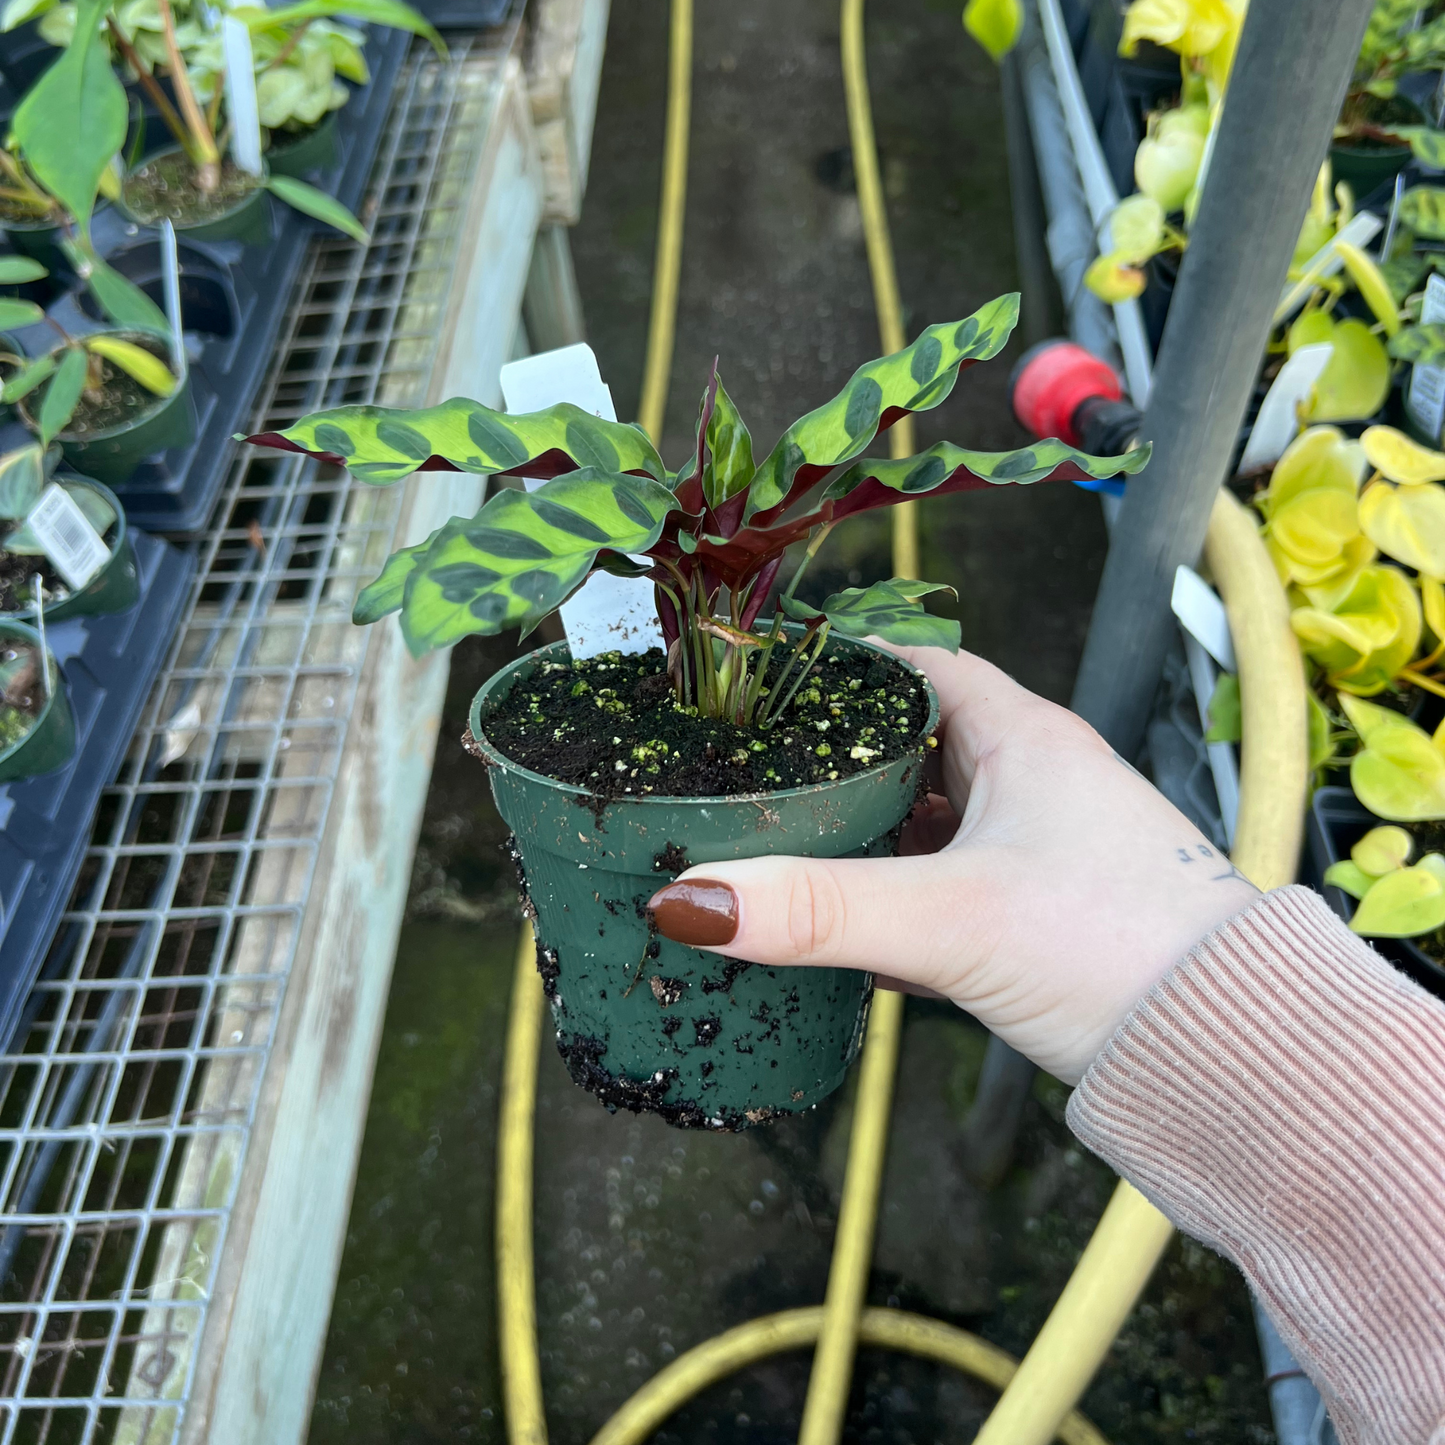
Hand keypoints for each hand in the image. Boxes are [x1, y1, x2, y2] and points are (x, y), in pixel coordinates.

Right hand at [647, 646, 1258, 1083]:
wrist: (1225, 1055)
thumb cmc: (1114, 949)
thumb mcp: (947, 919)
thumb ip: (817, 912)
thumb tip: (690, 900)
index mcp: (1023, 739)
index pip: (918, 670)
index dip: (844, 669)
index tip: (769, 685)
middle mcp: (1034, 782)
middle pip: (913, 748)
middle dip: (837, 764)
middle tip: (753, 777)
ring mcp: (1039, 850)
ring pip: (928, 824)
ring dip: (865, 839)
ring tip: (780, 849)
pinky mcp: (1040, 915)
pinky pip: (946, 887)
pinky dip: (895, 899)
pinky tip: (844, 930)